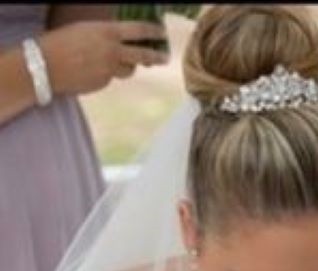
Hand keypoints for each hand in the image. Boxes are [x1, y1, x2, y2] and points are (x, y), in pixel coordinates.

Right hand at [39, 20, 169, 95]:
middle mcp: (113, 52)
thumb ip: (106, 36)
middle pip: (143, 55)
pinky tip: (92, 69)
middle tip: (164, 58)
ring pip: (129, 70)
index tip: (162, 33)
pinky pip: (112, 78)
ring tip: (120, 61)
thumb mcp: (86, 30)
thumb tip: (121, 40)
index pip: (139, 30)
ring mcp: (110, 70)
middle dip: (156, 56)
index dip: (154, 31)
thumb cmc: (60, 42)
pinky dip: (108, 74)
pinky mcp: (104, 83)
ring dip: (128, 66)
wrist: (44, 65)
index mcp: (108, 32)